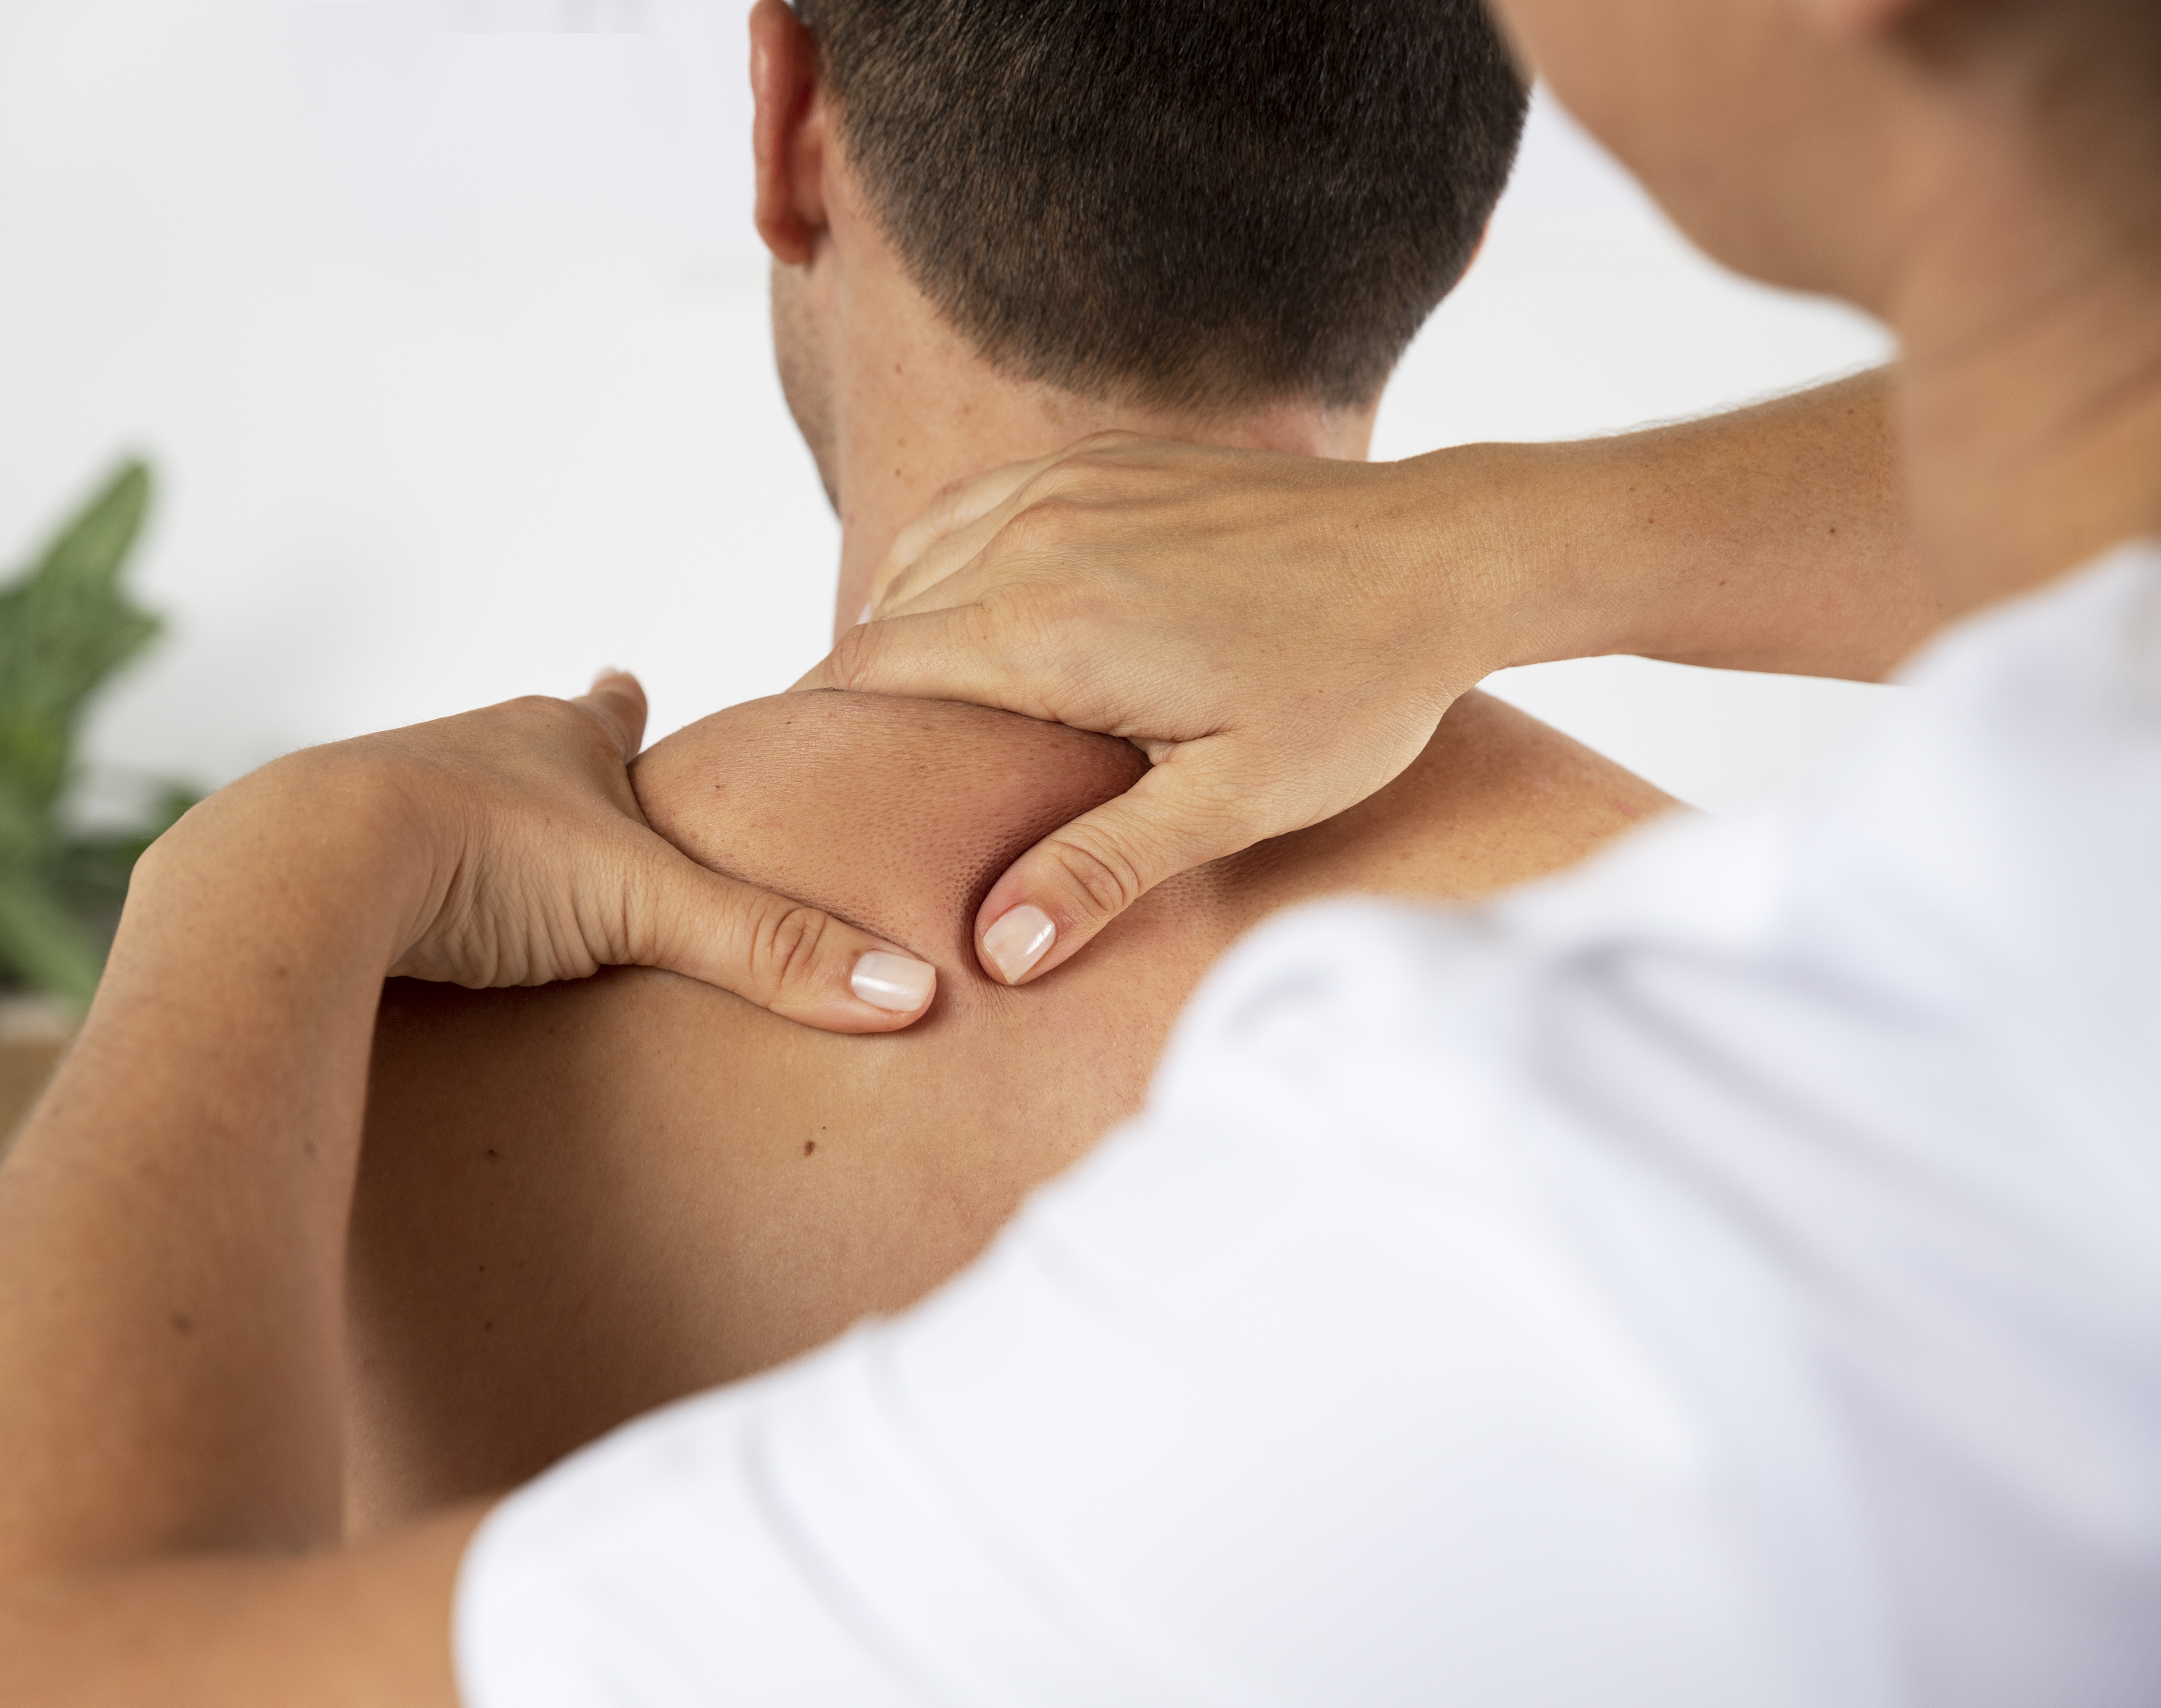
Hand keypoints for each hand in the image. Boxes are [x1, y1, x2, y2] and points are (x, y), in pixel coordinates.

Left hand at [158, 671, 935, 1031]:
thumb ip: (773, 950)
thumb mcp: (648, 904)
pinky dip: (393, 900)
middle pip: (516, 750)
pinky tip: (394, 942)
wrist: (308, 868)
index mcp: (547, 742)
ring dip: (464, 837)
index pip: (603, 711)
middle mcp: (463, 755)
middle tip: (563, 792)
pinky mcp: (319, 870)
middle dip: (544, 772)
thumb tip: (912, 995)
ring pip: (438, 810)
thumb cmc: (480, 857)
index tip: (628, 680)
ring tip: (479, 875)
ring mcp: (382, 806)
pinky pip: (371, 880)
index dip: (624, 706)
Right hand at [793, 432, 1519, 985]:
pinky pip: (979, 507)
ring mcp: (1067, 485)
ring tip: (920, 713)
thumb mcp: (1233, 803)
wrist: (1444, 554)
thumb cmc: (1351, 688)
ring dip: (907, 628)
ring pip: (923, 559)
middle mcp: (1035, 540)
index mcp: (1047, 631)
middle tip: (862, 774)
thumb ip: (1101, 868)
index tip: (816, 791)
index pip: (874, 676)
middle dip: (864, 696)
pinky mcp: (1104, 460)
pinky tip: (977, 618)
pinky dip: (953, 562)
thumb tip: (995, 952)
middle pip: (887, 621)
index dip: (831, 735)